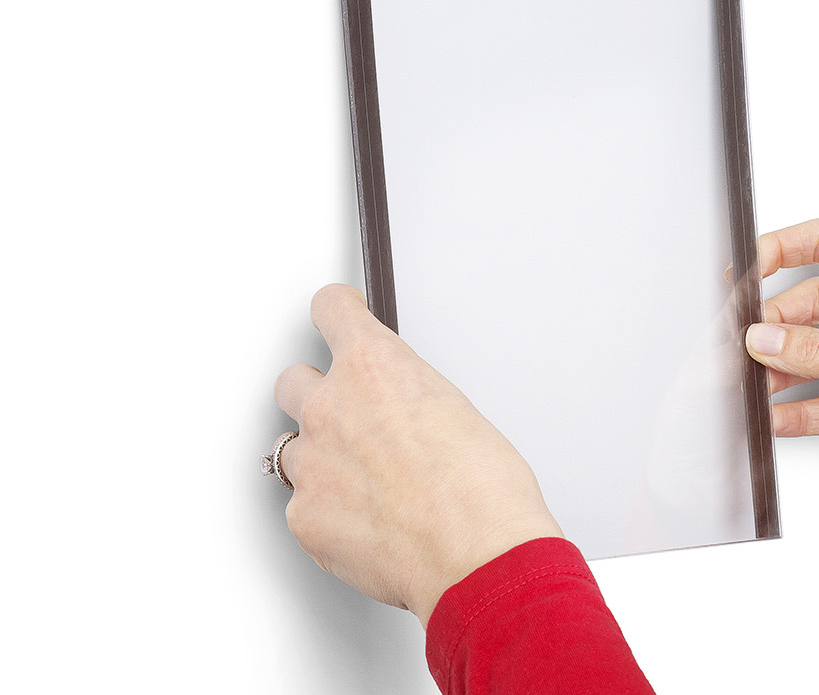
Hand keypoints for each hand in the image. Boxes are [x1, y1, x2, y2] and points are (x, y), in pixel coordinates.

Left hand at [273, 285, 563, 626]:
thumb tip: (398, 414)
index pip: (331, 309)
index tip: (337, 313)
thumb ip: (407, 399)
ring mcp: (311, 462)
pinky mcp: (303, 517)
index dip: (336, 311)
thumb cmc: (483, 487)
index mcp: (373, 365)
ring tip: (364, 484)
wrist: (476, 554)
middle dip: (316, 393)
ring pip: (292, 448)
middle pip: (292, 380)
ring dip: (319, 457)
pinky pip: (302, 504)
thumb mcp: (454, 409)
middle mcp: (331, 404)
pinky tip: (365, 522)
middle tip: (347, 417)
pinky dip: (326, 511)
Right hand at [739, 218, 818, 503]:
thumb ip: (818, 352)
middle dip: (775, 325)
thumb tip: (762, 339)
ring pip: (818, 353)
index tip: (743, 270)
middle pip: (812, 305)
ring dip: (784, 369)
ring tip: (752, 383)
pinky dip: (803, 409)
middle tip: (742, 344)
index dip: (781, 248)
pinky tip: (779, 416)